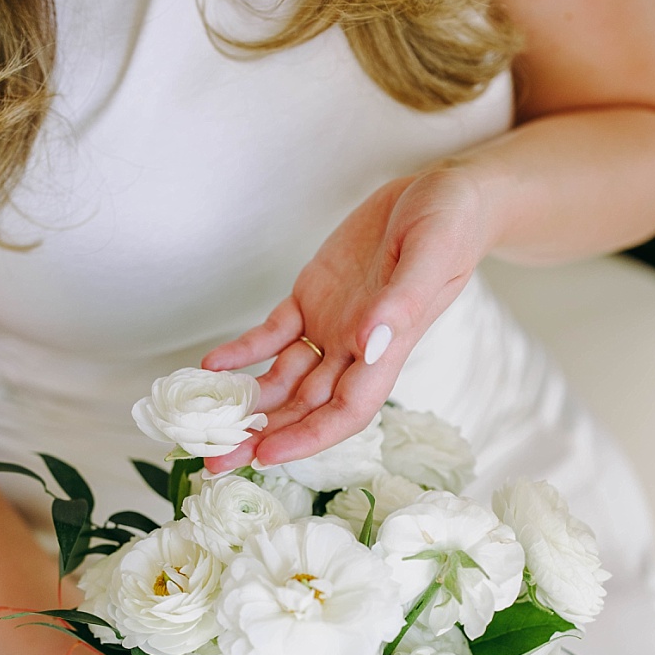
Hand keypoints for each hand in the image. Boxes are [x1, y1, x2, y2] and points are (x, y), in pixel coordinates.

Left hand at [201, 164, 491, 473]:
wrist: (444, 192)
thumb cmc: (450, 223)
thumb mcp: (431, 253)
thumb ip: (402, 300)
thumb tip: (369, 343)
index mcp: (388, 348)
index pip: (347, 411)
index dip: (308, 437)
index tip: (267, 455)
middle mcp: (355, 348)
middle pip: (305, 408)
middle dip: (263, 436)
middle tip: (214, 462)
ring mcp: (331, 327)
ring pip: (283, 380)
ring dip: (247, 403)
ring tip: (203, 424)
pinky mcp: (311, 300)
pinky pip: (271, 335)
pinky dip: (243, 352)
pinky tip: (212, 365)